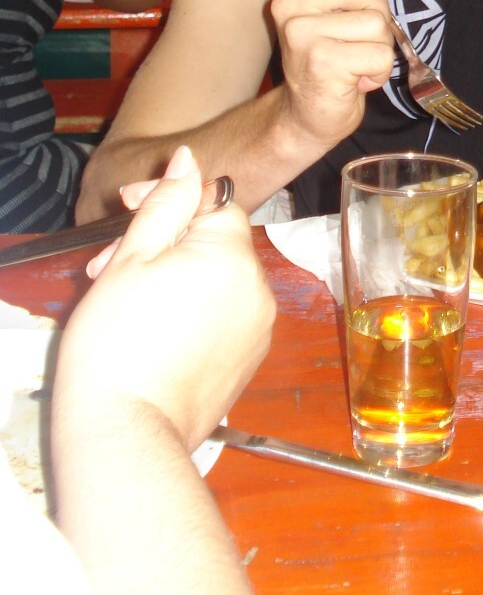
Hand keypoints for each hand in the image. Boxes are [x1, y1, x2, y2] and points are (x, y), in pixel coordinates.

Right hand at [54, 145, 275, 452]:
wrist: (127, 434)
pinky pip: (225, 314)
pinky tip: (154, 329)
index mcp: (233, 254)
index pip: (215, 201)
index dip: (170, 200)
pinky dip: (195, 310)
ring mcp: (259, 326)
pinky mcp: (250, 358)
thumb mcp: (132, 259)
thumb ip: (166, 203)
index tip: (127, 207)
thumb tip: (190, 161)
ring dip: (178, 276)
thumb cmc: (118, 345)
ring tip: (128, 301)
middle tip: (110, 264)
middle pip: (217, 241)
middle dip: (166, 242)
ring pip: (220, 278)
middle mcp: (259, 287)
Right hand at [271, 0, 394, 150]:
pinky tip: (355, 80)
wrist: (308, 114)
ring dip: (379, 48)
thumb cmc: (330, 56)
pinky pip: (380, 54)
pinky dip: (378, 72)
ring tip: (354, 60)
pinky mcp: (321, 62)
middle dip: (377, 15)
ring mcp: (301, 32)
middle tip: (356, 39)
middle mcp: (289, 2)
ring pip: (378, 22)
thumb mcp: (333, 5)